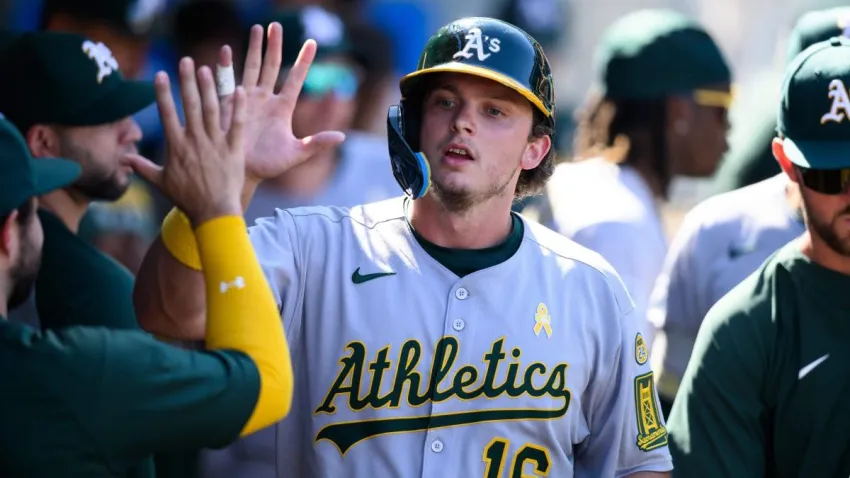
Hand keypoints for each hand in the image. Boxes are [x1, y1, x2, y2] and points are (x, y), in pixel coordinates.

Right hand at [126, 58, 246, 225]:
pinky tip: (240, 90)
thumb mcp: (161, 182)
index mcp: (176, 146)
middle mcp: (195, 141)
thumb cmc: (187, 199)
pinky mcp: (234, 150)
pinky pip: (236, 125)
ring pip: (211, 111)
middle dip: (187, 81)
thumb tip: (123, 158)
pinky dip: (238, 108)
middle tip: (186, 61)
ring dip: (209, 88)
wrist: (213, 213)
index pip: (167, 114)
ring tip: (206, 69)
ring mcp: (215, 144)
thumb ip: (142, 167)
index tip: (160, 74)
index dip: (163, 93)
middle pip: (190, 105)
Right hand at [217, 23, 345, 183]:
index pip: (295, 79)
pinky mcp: (227, 104)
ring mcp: (245, 99)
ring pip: (250, 67)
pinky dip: (226, 66)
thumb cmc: (269, 165)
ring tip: (256, 28)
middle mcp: (265, 99)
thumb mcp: (296, 154)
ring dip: (253, 48)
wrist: (242, 173)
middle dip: (274, 45)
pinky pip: (226, 81)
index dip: (304, 61)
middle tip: (276, 25)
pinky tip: (226, 50)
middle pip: (271, 66)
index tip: (313, 42)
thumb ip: (317, 143)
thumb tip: (342, 136)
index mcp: (282, 107)